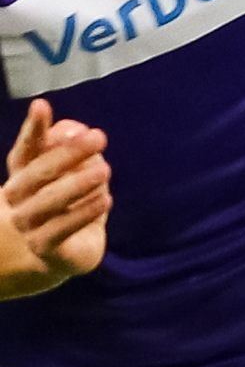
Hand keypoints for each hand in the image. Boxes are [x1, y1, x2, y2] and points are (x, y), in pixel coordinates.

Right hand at [2, 99, 109, 296]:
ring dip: (78, 182)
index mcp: (18, 180)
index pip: (23, 152)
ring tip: (105, 167)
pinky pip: (63, 229)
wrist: (50, 261)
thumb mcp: (66, 182)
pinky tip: (106, 198)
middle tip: (98, 136)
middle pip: (38, 173)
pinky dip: (85, 212)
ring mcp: (27, 226)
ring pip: (49, 202)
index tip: (42, 105)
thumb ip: (72, 157)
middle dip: (67, 153)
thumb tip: (80, 130)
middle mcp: (16, 202)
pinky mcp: (45, 249)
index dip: (32, 130)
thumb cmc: (58, 213)